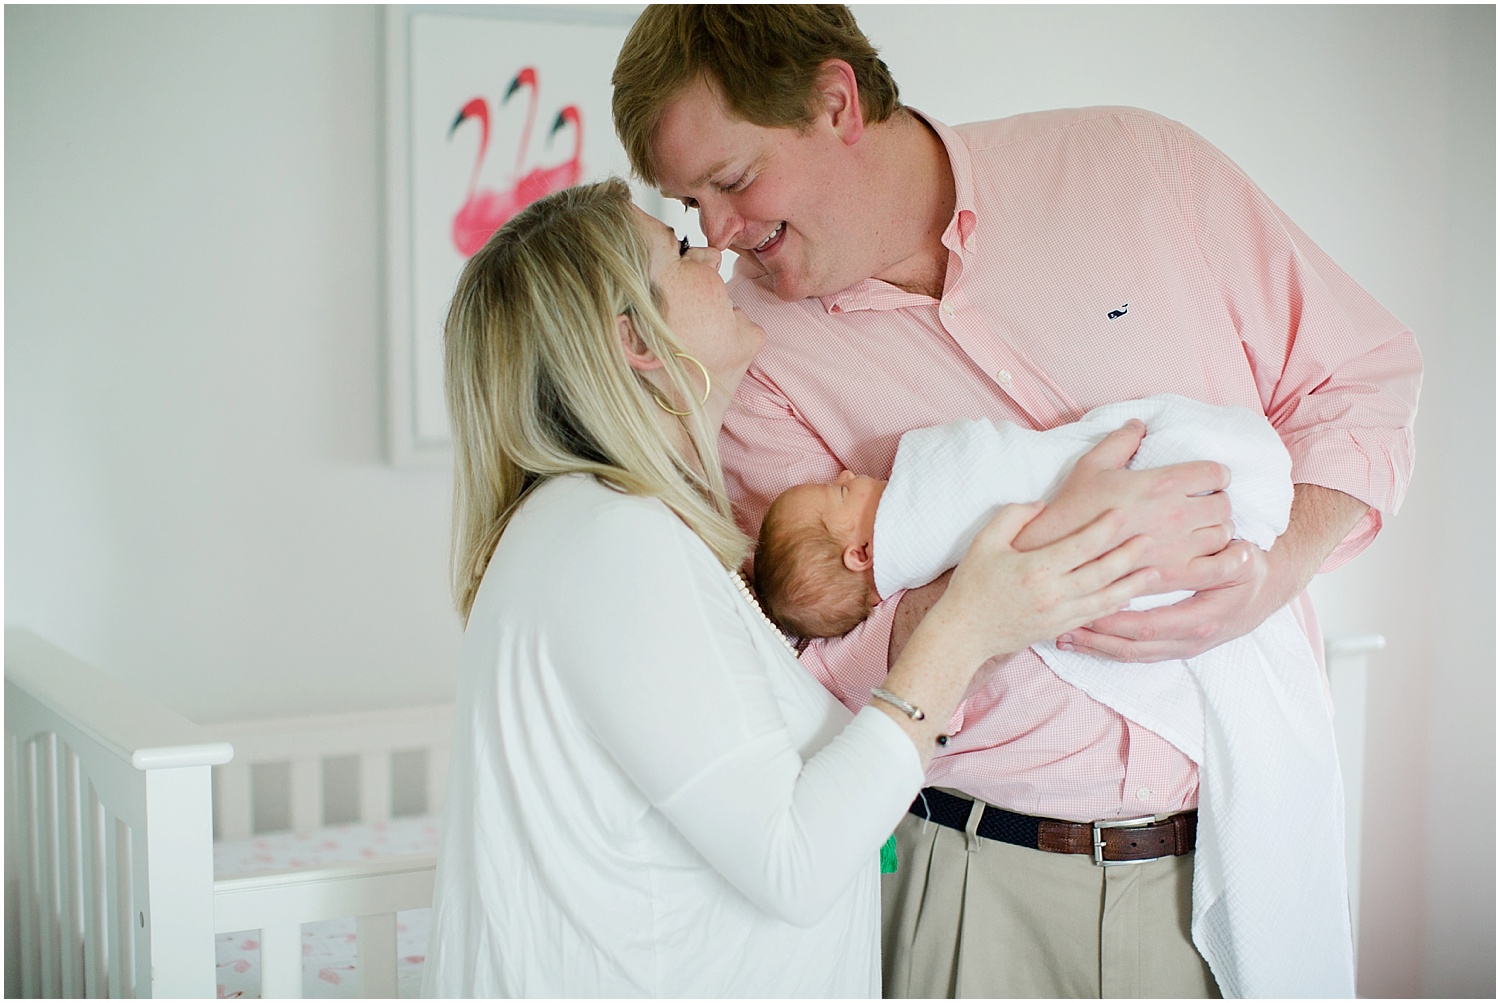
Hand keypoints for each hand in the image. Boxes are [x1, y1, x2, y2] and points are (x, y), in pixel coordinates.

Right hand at [937, 502, 1160, 662]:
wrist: (964, 632)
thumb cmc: (973, 584)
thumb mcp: (985, 541)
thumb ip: (1014, 516)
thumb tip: (1043, 505)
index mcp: (1036, 568)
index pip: (1081, 545)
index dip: (1104, 528)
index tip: (1122, 512)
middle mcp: (1053, 593)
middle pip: (1102, 572)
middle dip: (1129, 555)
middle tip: (1150, 538)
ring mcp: (1059, 615)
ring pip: (1106, 598)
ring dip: (1132, 584)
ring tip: (1155, 572)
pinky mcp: (1059, 629)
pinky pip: (1095, 616)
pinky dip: (1116, 605)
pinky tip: (1130, 596)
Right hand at [1012, 420, 1234, 591]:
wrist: (1059, 550)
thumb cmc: (1073, 506)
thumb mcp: (1092, 464)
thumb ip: (1121, 441)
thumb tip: (1139, 424)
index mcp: (1162, 483)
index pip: (1214, 473)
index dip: (1215, 474)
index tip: (1207, 479)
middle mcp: (1177, 514)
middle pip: (1224, 505)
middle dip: (1217, 501)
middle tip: (1202, 504)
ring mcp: (1179, 547)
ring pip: (1223, 534)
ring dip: (1217, 529)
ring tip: (1202, 529)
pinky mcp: (1175, 574)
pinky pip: (1219, 568)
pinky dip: (1228, 560)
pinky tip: (1222, 555)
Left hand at [1057, 540, 1269, 660]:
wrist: (1266, 592)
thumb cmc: (1249, 570)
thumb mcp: (1243, 561)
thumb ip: (1226, 560)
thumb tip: (1235, 552)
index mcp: (1201, 620)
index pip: (1149, 627)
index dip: (1115, 623)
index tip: (1084, 612)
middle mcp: (1188, 641)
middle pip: (1132, 648)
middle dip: (1095, 641)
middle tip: (1061, 628)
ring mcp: (1181, 648)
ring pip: (1131, 655)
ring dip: (1096, 648)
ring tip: (1063, 637)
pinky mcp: (1174, 647)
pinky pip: (1136, 653)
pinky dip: (1107, 648)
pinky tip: (1084, 639)